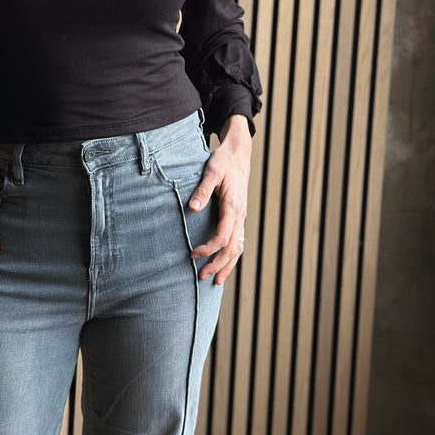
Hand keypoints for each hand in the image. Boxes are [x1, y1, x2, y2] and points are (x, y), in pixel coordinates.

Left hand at [189, 114, 251, 284]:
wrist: (238, 154)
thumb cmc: (223, 161)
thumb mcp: (212, 171)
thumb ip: (202, 190)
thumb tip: (192, 208)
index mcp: (233, 206)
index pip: (223, 237)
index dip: (208, 249)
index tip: (193, 254)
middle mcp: (240, 214)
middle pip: (232, 248)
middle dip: (217, 264)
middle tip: (201, 276)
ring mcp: (242, 216)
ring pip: (238, 247)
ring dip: (227, 265)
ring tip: (215, 280)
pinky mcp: (240, 216)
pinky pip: (239, 240)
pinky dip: (233, 256)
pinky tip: (225, 264)